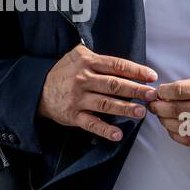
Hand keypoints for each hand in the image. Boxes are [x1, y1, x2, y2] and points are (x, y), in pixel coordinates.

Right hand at [38, 43, 157, 140]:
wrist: (38, 89)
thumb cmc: (64, 72)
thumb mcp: (77, 55)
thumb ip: (99, 56)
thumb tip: (125, 63)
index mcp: (87, 62)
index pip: (116, 65)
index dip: (135, 70)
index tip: (151, 76)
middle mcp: (83, 79)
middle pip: (114, 84)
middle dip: (135, 90)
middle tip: (152, 95)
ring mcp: (78, 98)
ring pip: (106, 104)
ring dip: (125, 108)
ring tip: (141, 112)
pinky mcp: (73, 116)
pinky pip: (91, 123)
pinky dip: (105, 130)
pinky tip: (118, 134)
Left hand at [149, 74, 189, 147]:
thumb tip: (166, 91)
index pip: (179, 91)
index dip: (163, 92)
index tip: (158, 92)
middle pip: (176, 109)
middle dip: (159, 107)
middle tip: (153, 105)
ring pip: (180, 126)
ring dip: (165, 121)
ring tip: (161, 116)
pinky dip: (176, 135)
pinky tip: (171, 129)